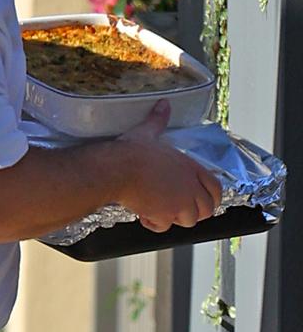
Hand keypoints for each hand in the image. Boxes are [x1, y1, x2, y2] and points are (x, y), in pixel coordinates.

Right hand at [115, 100, 222, 232]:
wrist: (116, 170)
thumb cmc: (132, 152)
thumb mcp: (148, 132)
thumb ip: (159, 120)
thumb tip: (163, 104)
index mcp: (190, 167)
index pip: (216, 188)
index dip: (212, 197)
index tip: (204, 200)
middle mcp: (189, 187)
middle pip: (206, 210)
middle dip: (195, 211)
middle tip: (179, 207)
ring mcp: (178, 204)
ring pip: (189, 221)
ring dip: (176, 218)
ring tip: (161, 210)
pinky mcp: (164, 215)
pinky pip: (165, 227)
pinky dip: (156, 224)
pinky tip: (145, 215)